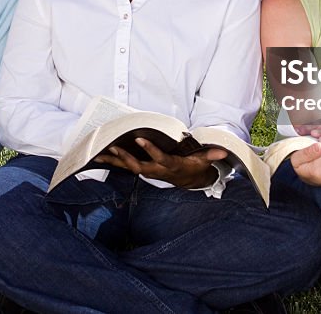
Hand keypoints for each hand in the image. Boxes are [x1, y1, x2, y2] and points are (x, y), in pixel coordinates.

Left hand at [95, 138, 227, 188]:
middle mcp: (155, 170)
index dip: (149, 150)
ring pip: (127, 167)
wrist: (187, 181)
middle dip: (125, 158)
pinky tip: (99, 156)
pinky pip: (124, 165)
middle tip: (113, 147)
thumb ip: (210, 156)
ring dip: (113, 161)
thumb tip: (222, 152)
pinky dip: (111, 161)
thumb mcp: (203, 162)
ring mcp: (147, 171)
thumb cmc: (193, 167)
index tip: (139, 140)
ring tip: (98, 154)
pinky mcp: (141, 168)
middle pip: (138, 166)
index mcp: (170, 166)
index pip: (159, 159)